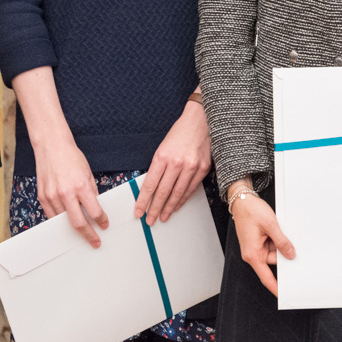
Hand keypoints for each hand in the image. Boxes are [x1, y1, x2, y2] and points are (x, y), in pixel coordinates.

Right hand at [32, 137, 109, 246]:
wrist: (51, 146)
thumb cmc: (71, 157)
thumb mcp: (88, 173)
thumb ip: (91, 192)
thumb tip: (95, 208)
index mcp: (81, 186)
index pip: (94, 211)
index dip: (102, 221)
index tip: (105, 224)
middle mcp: (65, 193)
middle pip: (78, 223)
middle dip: (89, 235)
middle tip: (95, 241)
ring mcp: (52, 196)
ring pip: (64, 222)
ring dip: (74, 230)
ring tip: (82, 233)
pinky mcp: (43, 197)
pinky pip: (52, 216)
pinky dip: (60, 221)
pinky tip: (67, 222)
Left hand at [134, 101, 211, 225]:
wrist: (200, 121)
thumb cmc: (179, 133)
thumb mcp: (162, 148)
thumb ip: (157, 167)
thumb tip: (151, 188)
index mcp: (162, 156)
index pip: (150, 185)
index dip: (143, 201)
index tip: (138, 211)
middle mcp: (177, 163)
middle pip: (163, 192)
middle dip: (154, 209)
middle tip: (149, 220)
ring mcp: (191, 167)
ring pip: (177, 194)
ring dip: (169, 208)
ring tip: (162, 217)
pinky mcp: (203, 169)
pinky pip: (190, 189)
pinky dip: (182, 200)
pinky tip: (176, 206)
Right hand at [228, 182, 295, 296]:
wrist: (242, 200)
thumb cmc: (251, 211)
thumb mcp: (270, 225)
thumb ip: (281, 241)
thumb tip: (290, 254)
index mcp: (253, 254)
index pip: (266, 276)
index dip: (275, 287)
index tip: (283, 294)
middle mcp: (253, 253)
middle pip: (273, 262)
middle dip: (282, 255)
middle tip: (291, 247)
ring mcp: (255, 248)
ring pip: (274, 253)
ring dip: (279, 244)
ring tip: (278, 230)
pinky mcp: (258, 242)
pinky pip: (271, 246)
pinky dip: (276, 240)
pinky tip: (276, 231)